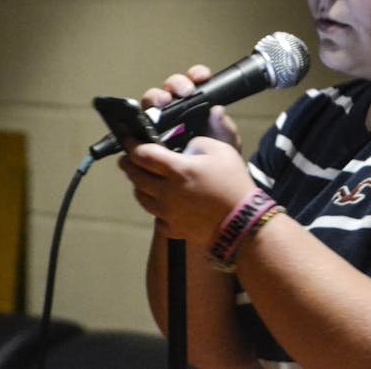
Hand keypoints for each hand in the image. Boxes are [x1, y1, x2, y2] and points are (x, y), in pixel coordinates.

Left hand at [119, 136, 254, 243]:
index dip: (132, 146)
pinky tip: (160, 201)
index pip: (143, 155)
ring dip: (138, 185)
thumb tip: (187, 147)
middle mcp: (166, 192)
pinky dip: (154, 206)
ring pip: (141, 197)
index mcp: (177, 170)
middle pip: (136, 177)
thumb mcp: (221, 150)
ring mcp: (168, 213)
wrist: (243, 224)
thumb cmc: (234, 183)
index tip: (128, 141)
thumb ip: (198, 142)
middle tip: (127, 159)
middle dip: (128, 165)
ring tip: (141, 179)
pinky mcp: (173, 229)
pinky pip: (155, 216)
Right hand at [141, 65, 241, 151]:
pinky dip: (138, 119)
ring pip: (152, 100)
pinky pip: (138, 123)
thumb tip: (218, 112)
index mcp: (196, 102)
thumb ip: (225, 128)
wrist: (203, 180)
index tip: (201, 78)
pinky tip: (146, 122)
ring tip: (162, 103)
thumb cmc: (214, 156)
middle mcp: (175, 107)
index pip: (194, 81)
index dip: (196, 75)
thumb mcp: (225, 143)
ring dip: (156, 97)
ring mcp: (158, 119)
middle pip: (170, 87)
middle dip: (175, 85)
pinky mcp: (145, 134)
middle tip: (184, 93)